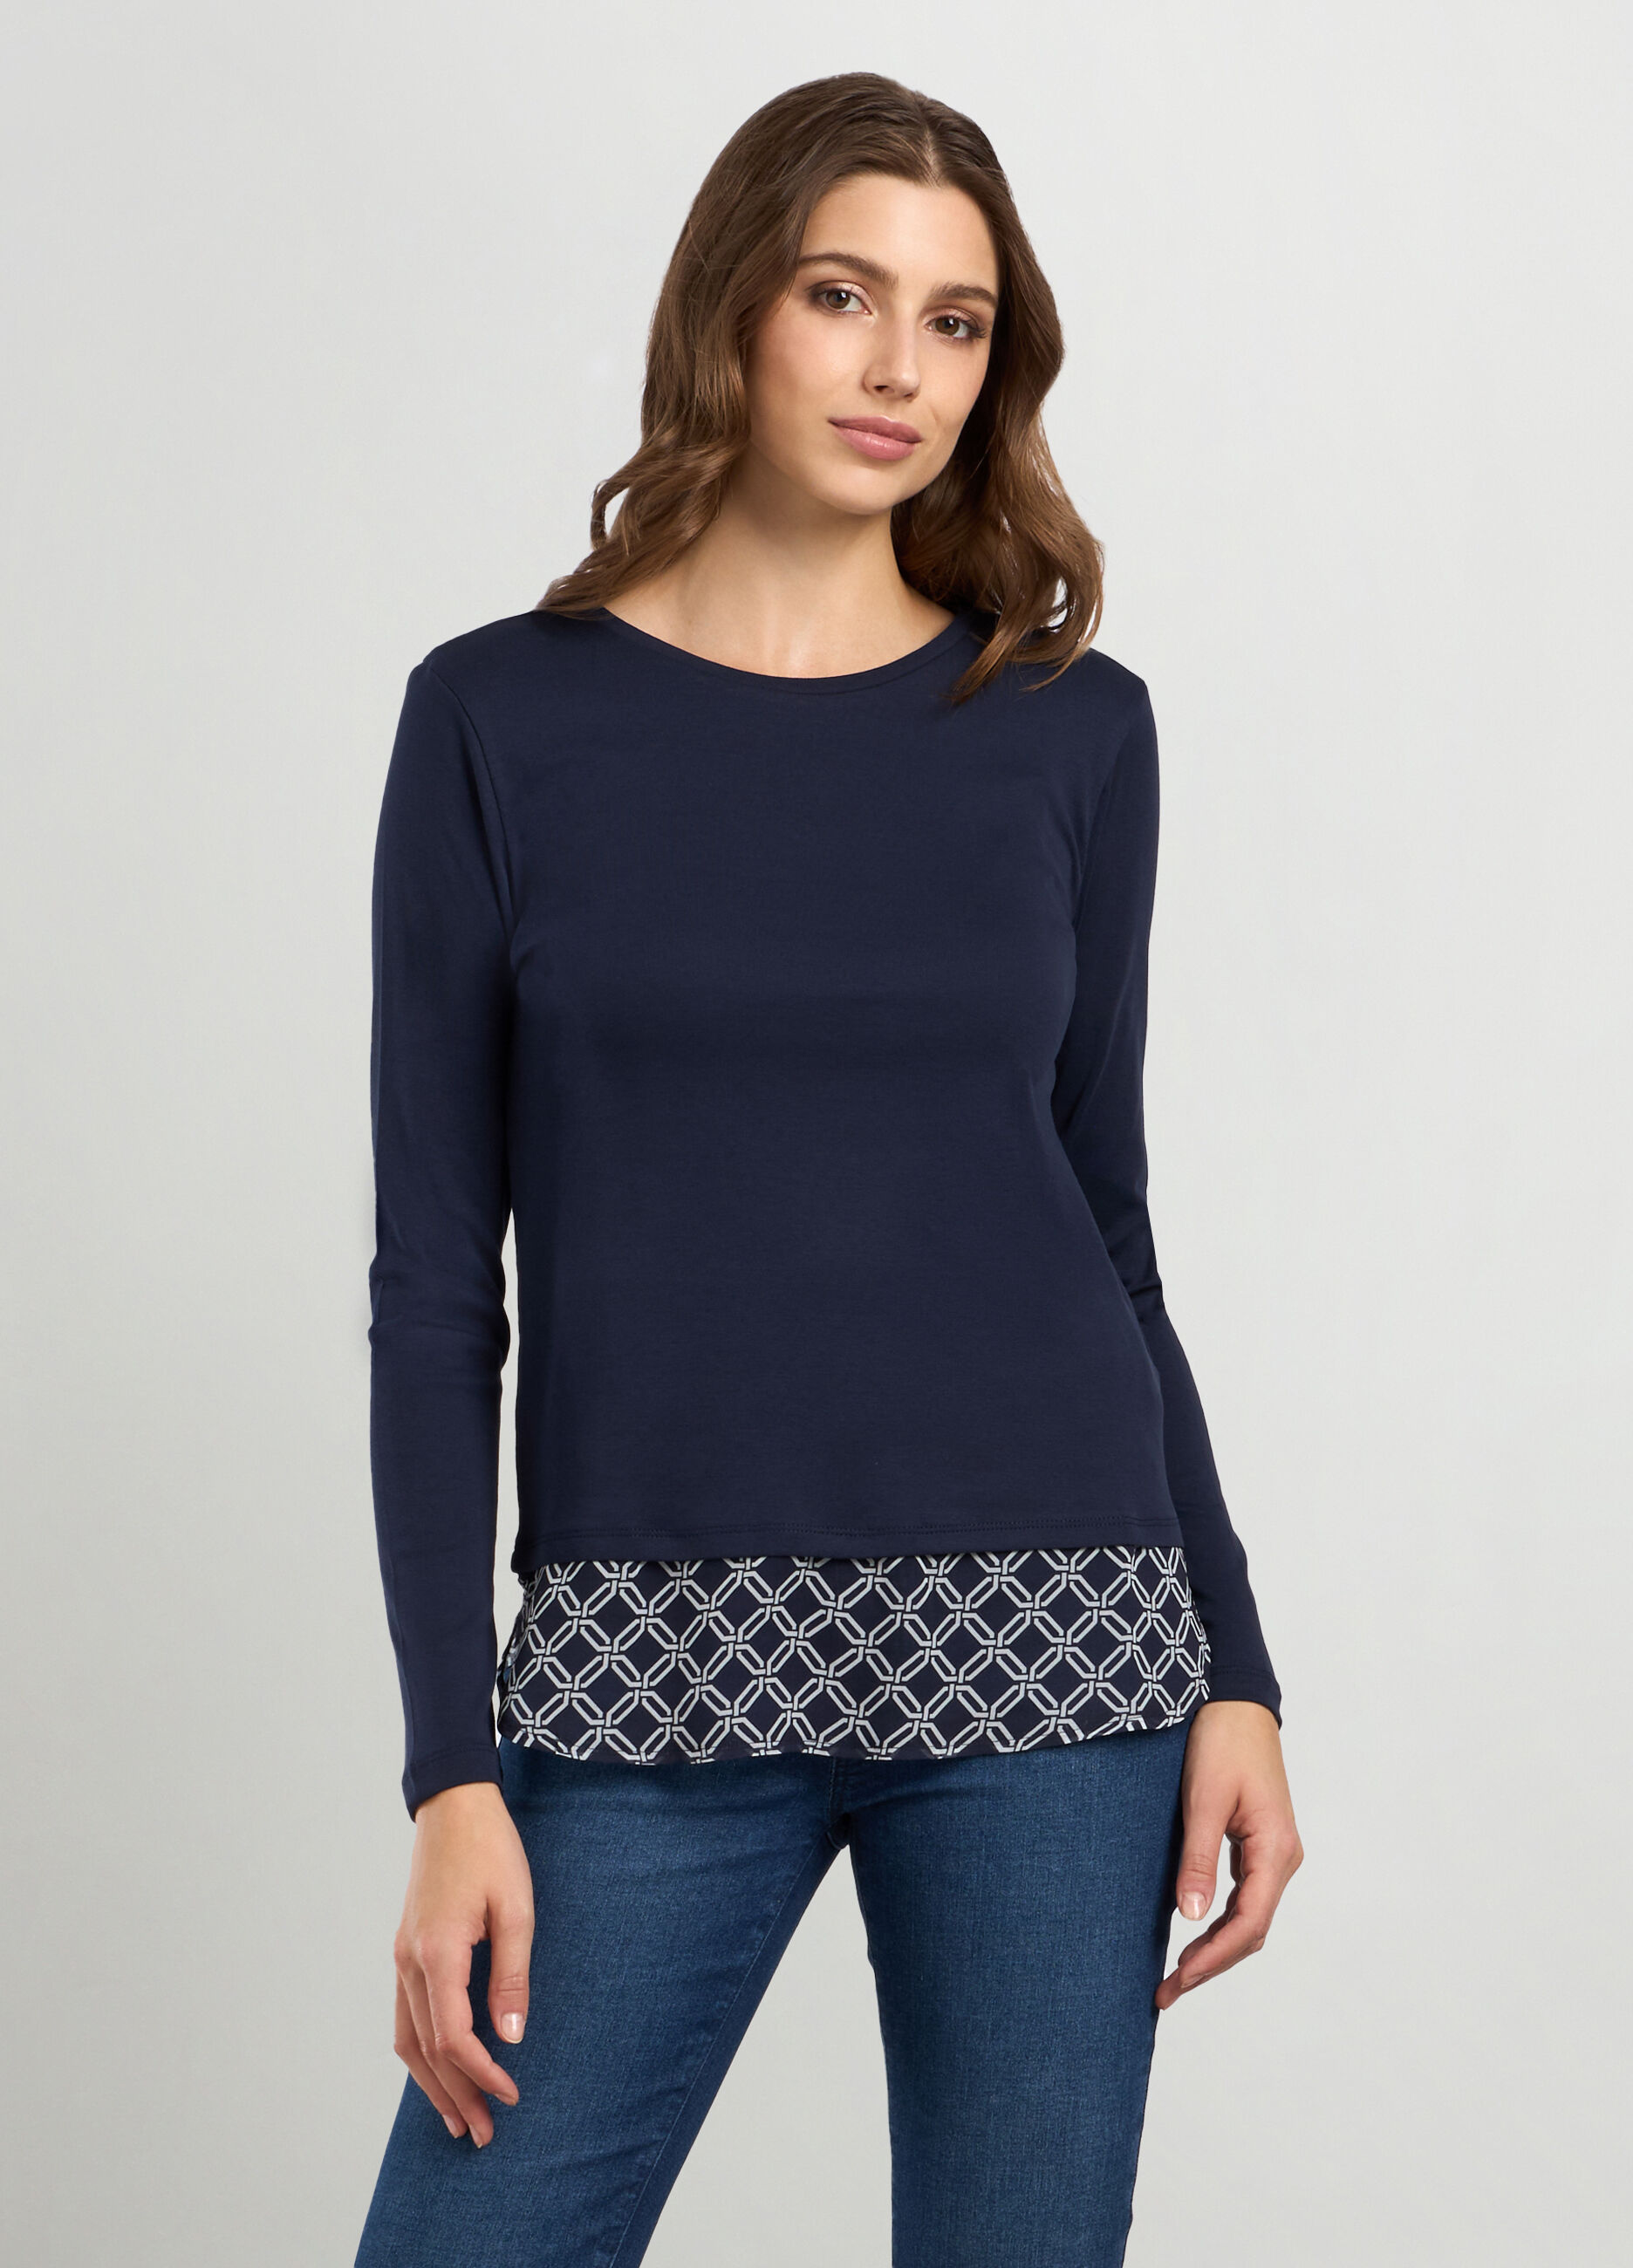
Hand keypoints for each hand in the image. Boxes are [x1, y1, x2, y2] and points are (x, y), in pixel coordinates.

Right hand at [392, 1780, 534, 2145]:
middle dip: (455, 2095)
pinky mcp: (406, 1950)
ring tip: (457, 2118)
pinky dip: (421, 2051)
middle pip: (426, 2049)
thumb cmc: (490, 1850)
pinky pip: (406, 2015)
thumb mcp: (516, 1908)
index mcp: (438, 1952)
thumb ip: (511, 1974)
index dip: (481, 2073)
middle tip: (483, 2133)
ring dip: (432, 2082)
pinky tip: (439, 2069)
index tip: (511, 2094)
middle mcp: (409, 1962)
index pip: (453, 2036)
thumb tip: (510, 2036)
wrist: (453, 1806)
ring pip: (408, 2038)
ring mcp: (402, 1956)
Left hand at [1154, 1699, 1301, 2010]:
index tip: (1177, 1981)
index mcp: (1275, 1849)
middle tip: (1166, 1991)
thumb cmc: (1220, 1741)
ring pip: (1248, 1916)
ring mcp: (1272, 1852)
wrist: (1235, 1700)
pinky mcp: (1257, 1843)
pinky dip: (1219, 1922)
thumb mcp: (1203, 1799)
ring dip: (1215, 1947)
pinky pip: (1244, 1896)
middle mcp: (1282, 1857)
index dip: (1213, 1959)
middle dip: (1211, 1964)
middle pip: (1251, 1930)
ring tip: (1175, 1974)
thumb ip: (1199, 1859)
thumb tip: (1189, 1917)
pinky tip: (1191, 1932)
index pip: (1249, 1923)